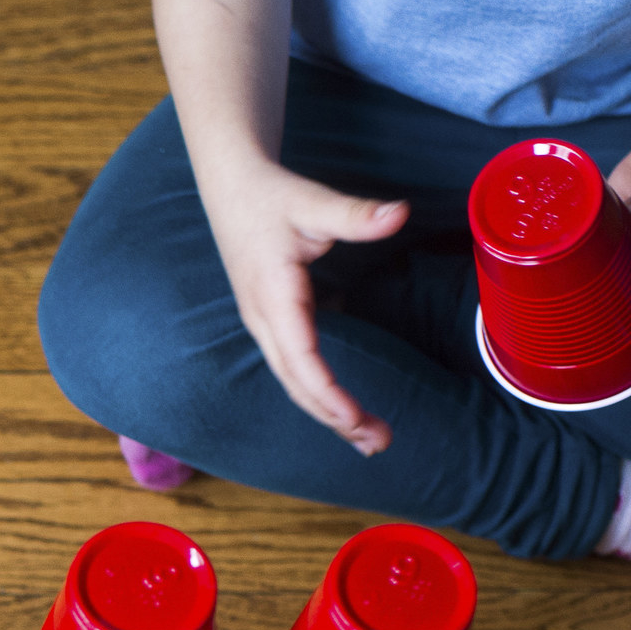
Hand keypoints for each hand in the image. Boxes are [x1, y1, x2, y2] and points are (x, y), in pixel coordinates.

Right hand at [201, 163, 407, 453]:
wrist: (231, 186)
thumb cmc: (270, 195)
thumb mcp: (312, 201)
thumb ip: (356, 214)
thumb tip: (399, 213)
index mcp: (272, 296)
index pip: (300, 358)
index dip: (328, 393)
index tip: (356, 418)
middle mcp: (263, 319)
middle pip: (297, 384)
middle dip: (335, 417)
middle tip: (380, 442)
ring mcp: (264, 324)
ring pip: (294, 381)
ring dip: (329, 411)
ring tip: (368, 436)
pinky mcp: (271, 321)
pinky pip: (295, 366)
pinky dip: (321, 390)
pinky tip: (347, 406)